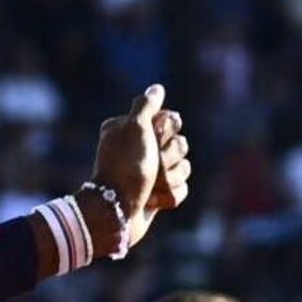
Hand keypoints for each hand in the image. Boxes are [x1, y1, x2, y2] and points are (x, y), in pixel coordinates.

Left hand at [90, 85, 190, 257]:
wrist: (117, 212)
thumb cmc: (126, 167)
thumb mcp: (134, 127)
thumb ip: (147, 105)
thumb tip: (157, 88)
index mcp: (133, 129)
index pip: (171, 120)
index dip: (167, 130)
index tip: (154, 136)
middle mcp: (142, 149)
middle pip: (181, 144)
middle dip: (169, 157)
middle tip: (152, 165)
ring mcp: (151, 173)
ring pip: (184, 168)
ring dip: (169, 178)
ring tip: (150, 187)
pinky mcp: (158, 194)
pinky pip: (181, 189)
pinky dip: (169, 196)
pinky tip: (153, 200)